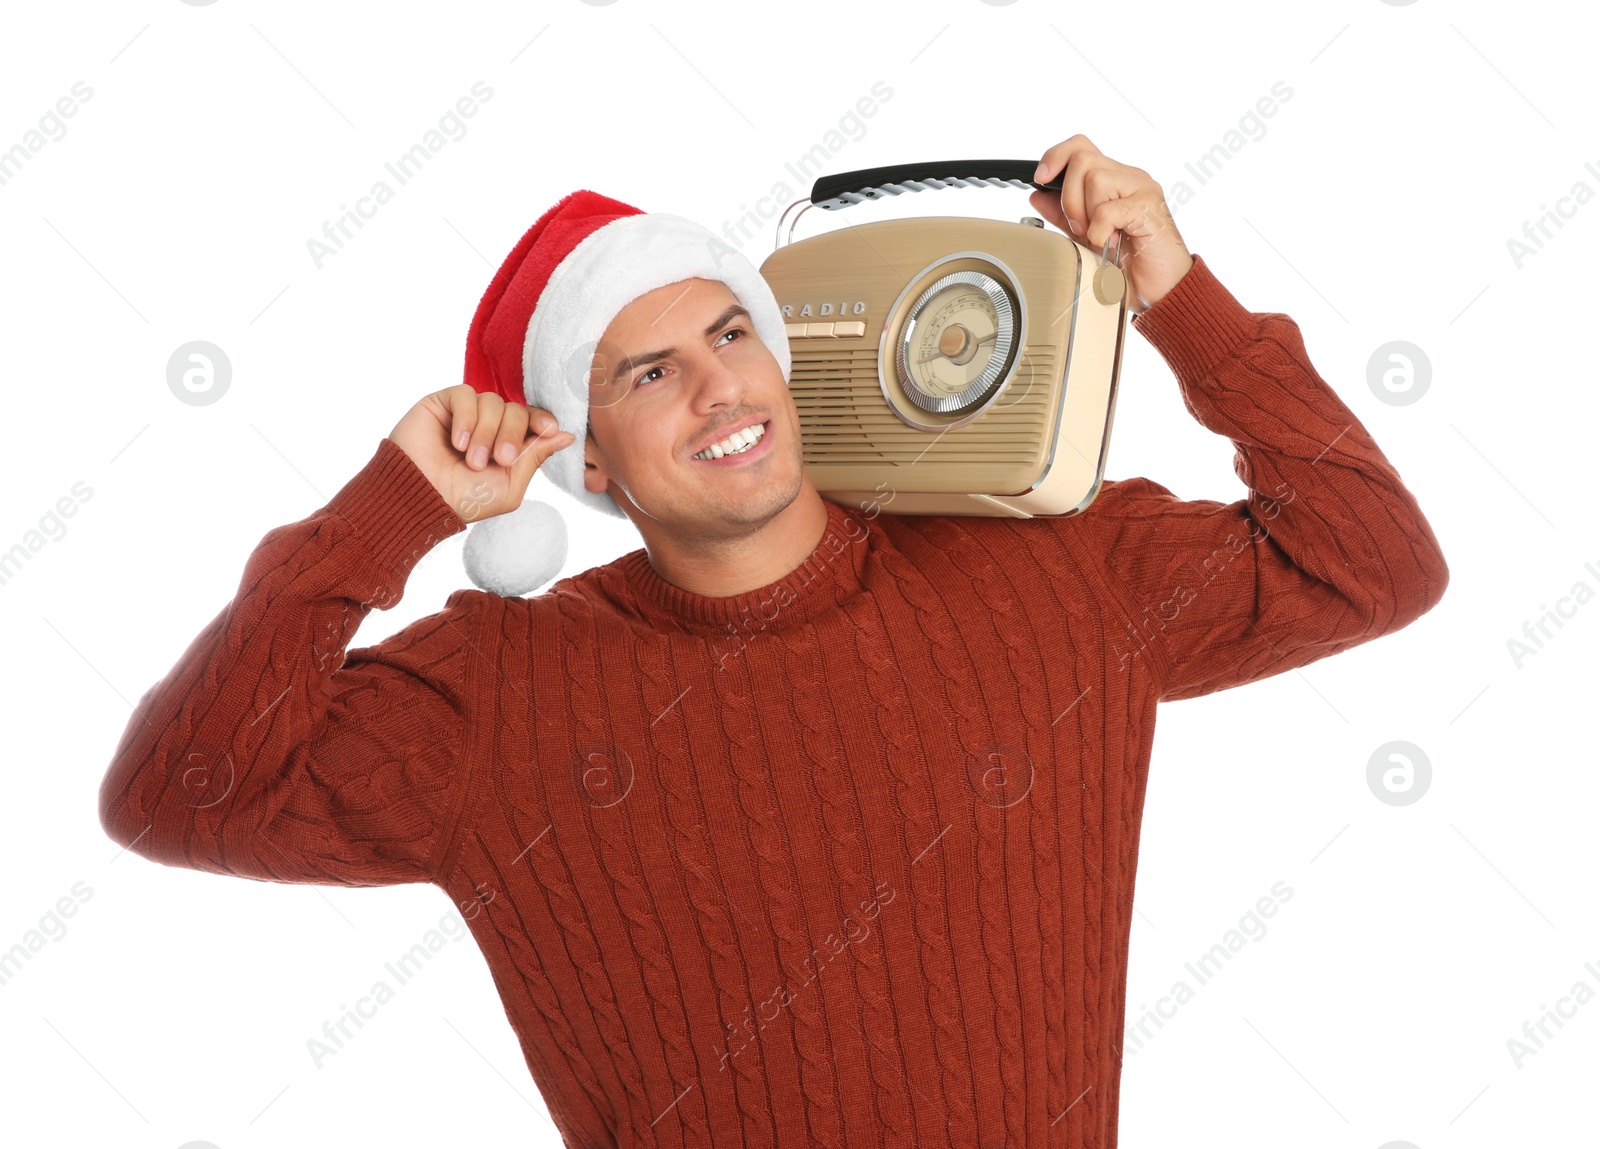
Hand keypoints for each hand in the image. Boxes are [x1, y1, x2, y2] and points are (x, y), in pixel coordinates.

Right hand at [388, 384, 575, 523]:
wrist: (422, 498)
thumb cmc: (463, 500)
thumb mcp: (509, 486)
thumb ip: (535, 457)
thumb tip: (567, 435)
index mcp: (507, 444)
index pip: (532, 420)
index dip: (542, 420)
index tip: (548, 429)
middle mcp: (488, 426)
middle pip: (516, 409)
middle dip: (512, 435)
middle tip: (498, 460)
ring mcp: (465, 413)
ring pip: (492, 401)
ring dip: (486, 433)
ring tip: (471, 460)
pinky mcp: (442, 403)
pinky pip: (466, 394)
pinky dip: (467, 418)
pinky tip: (457, 442)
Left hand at [1028, 135, 1193, 313]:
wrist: (1161, 288)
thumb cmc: (1129, 263)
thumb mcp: (1085, 237)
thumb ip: (1063, 215)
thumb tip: (1037, 195)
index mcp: (1113, 179)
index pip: (1080, 146)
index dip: (1056, 156)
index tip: (1040, 180)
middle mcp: (1129, 177)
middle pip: (1083, 158)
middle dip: (1069, 197)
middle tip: (1079, 227)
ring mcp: (1142, 188)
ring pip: (1095, 178)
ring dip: (1087, 215)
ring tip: (1100, 237)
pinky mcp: (1149, 205)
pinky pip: (1108, 209)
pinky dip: (1100, 231)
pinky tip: (1111, 244)